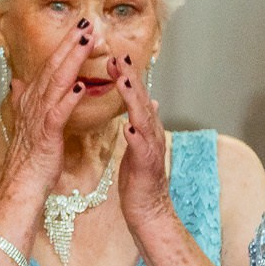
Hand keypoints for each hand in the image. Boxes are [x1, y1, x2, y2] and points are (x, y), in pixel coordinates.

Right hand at [0, 19, 97, 204]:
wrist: (22, 182)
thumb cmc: (30, 155)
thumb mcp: (26, 122)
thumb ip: (22, 99)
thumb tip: (16, 82)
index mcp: (32, 99)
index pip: (50, 65)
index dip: (65, 45)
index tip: (80, 27)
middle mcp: (34, 103)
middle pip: (54, 67)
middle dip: (70, 43)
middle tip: (86, 22)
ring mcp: (39, 117)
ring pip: (57, 82)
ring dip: (71, 61)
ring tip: (86, 42)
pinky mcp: (47, 134)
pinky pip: (58, 112)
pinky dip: (67, 99)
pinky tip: (79, 86)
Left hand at [111, 54, 173, 230]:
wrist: (147, 209)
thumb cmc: (139, 178)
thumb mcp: (139, 145)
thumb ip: (143, 122)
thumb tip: (150, 101)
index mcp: (145, 127)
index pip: (135, 96)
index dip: (126, 75)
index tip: (113, 56)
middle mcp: (151, 133)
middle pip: (141, 100)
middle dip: (130, 77)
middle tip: (119, 56)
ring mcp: (151, 148)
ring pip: (143, 118)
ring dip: (133, 99)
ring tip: (123, 81)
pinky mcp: (147, 166)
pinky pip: (142, 149)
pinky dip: (136, 137)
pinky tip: (128, 127)